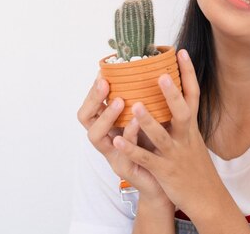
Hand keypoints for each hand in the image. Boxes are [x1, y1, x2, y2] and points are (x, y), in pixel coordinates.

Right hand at [77, 74, 170, 207]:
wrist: (163, 181)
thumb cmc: (154, 146)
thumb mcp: (145, 119)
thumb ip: (141, 99)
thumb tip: (148, 68)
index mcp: (109, 126)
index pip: (90, 105)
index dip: (93, 90)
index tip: (103, 71)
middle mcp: (105, 139)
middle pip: (86, 118)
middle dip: (93, 99)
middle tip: (105, 83)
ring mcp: (113, 155)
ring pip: (96, 136)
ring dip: (107, 116)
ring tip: (119, 100)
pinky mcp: (126, 169)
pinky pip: (123, 152)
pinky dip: (128, 136)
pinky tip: (136, 122)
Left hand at [113, 49, 227, 217]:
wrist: (207, 197)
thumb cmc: (194, 164)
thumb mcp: (192, 138)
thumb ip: (180, 119)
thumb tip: (169, 95)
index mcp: (191, 127)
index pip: (193, 95)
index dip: (188, 73)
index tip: (181, 52)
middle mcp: (185, 137)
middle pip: (182, 112)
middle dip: (172, 94)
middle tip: (162, 74)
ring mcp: (175, 154)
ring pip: (162, 136)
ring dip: (149, 121)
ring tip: (135, 106)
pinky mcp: (165, 171)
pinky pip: (146, 159)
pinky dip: (132, 150)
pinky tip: (117, 142)